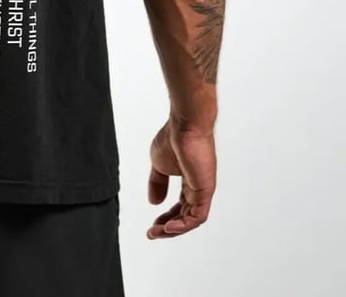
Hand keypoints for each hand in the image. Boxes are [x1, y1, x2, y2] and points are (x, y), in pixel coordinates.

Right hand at [146, 116, 215, 238]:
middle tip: (153, 233)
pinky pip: (197, 216)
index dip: (166, 217)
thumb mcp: (159, 164)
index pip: (179, 206)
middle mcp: (197, 187)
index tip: (153, 225)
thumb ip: (157, 183)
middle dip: (168, 227)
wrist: (184, 125)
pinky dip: (183, 225)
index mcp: (188, 180)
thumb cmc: (173, 137)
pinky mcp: (205, 190)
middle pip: (185, 216)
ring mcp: (202, 189)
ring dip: (173, 229)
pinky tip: (168, 227)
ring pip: (191, 219)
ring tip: (158, 232)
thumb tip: (154, 201)